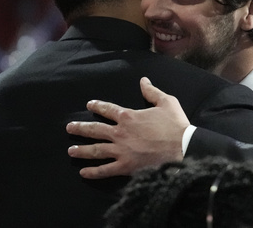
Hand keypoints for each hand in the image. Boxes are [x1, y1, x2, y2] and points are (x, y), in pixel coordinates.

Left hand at [66, 77, 189, 178]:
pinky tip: (84, 172)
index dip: (97, 106)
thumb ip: (152, 92)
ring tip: (71, 150)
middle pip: (95, 129)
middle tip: (69, 128)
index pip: (108, 109)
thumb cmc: (175, 125)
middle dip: (80, 128)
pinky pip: (105, 170)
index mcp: (129, 116)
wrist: (183, 148)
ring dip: (82, 150)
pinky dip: (93, 172)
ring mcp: (121, 151)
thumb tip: (143, 80)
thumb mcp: (166, 102)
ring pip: (96, 150)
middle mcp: (120, 133)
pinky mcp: (126, 167)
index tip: (89, 105)